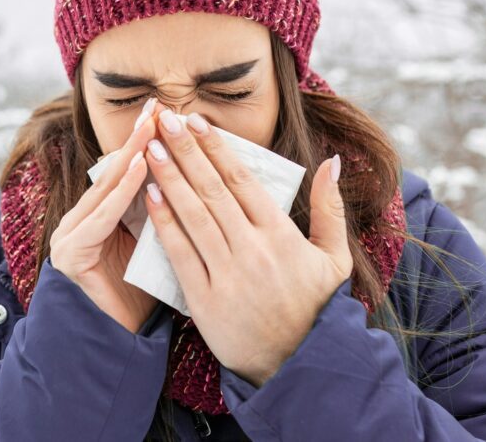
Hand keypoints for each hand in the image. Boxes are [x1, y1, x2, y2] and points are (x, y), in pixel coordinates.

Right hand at [50, 99, 161, 333]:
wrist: (120, 344)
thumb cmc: (144, 296)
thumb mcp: (158, 244)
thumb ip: (164, 213)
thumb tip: (195, 174)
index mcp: (103, 218)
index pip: (128, 173)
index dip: (148, 143)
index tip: (170, 114)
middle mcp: (82, 220)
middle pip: (116, 173)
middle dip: (139, 139)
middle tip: (159, 107)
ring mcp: (72, 235)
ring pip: (107, 188)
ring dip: (133, 157)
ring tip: (153, 129)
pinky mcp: (71, 253)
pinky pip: (102, 216)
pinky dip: (122, 192)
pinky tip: (142, 170)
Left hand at [142, 102, 352, 386]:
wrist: (298, 368)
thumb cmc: (315, 308)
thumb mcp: (335, 259)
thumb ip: (331, 209)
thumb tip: (333, 162)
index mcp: (281, 236)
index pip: (242, 180)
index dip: (216, 148)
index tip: (197, 120)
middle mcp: (252, 250)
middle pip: (212, 190)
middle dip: (186, 151)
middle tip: (165, 118)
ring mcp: (228, 275)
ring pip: (193, 216)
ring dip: (169, 178)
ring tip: (151, 148)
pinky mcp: (206, 300)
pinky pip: (181, 253)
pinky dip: (165, 223)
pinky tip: (150, 195)